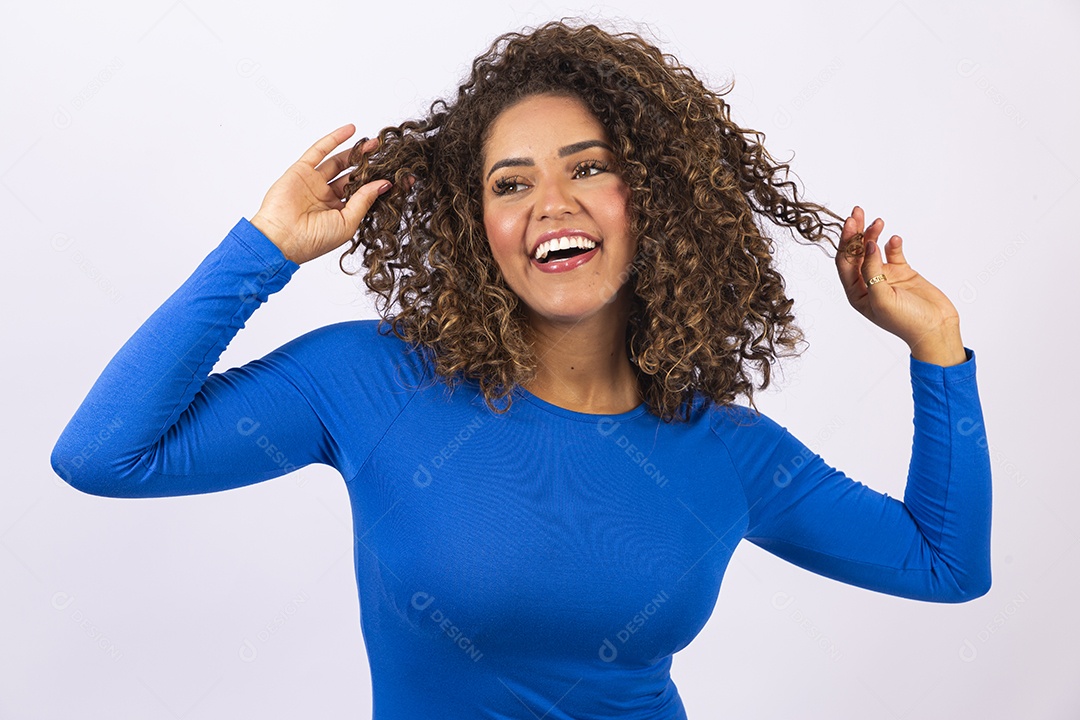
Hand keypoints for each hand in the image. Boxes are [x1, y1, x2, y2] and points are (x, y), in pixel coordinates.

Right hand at [250, 125, 388, 264]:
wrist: (281, 239)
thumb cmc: (313, 240)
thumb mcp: (347, 222)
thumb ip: (364, 201)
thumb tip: (384, 184)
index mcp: (339, 213)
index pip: (364, 194)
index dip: (381, 185)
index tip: (403, 178)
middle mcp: (327, 197)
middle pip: (353, 176)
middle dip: (371, 166)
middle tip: (390, 155)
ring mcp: (314, 183)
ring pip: (339, 162)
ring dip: (357, 152)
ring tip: (375, 143)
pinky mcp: (301, 171)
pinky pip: (319, 151)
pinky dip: (334, 139)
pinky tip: (351, 131)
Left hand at [835, 206, 966, 365]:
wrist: (936, 328)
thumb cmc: (906, 321)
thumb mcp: (882, 298)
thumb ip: (871, 271)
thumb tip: (867, 245)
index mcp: (856, 293)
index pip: (845, 263)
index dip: (845, 242)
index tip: (849, 223)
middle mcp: (867, 283)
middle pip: (856, 252)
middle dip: (855, 232)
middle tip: (857, 212)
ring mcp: (885, 276)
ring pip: (874, 249)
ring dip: (873, 234)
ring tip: (878, 221)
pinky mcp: (903, 272)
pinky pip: (894, 253)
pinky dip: (893, 244)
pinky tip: (895, 238)